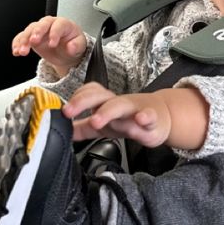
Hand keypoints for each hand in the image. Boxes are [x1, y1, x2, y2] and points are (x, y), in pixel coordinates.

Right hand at [11, 16, 86, 77]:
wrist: (67, 51)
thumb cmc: (73, 44)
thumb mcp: (80, 45)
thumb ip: (76, 46)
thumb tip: (71, 47)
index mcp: (63, 24)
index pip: (58, 25)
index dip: (54, 33)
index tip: (53, 44)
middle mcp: (50, 25)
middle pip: (42, 24)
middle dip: (36, 32)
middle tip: (33, 42)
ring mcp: (39, 30)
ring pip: (29, 30)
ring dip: (24, 40)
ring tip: (22, 51)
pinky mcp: (31, 37)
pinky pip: (22, 37)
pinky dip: (17, 43)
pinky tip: (16, 51)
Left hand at [63, 82, 208, 150]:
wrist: (161, 117)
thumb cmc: (130, 119)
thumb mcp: (104, 126)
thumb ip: (83, 128)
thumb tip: (62, 131)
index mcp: (106, 103)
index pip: (88, 93)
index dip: (75, 99)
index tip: (63, 111)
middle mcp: (118, 103)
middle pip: (100, 96)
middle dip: (83, 101)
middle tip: (69, 111)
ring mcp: (135, 109)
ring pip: (121, 105)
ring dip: (108, 111)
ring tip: (96, 120)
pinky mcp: (152, 119)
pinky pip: (149, 115)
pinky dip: (145, 117)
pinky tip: (140, 120)